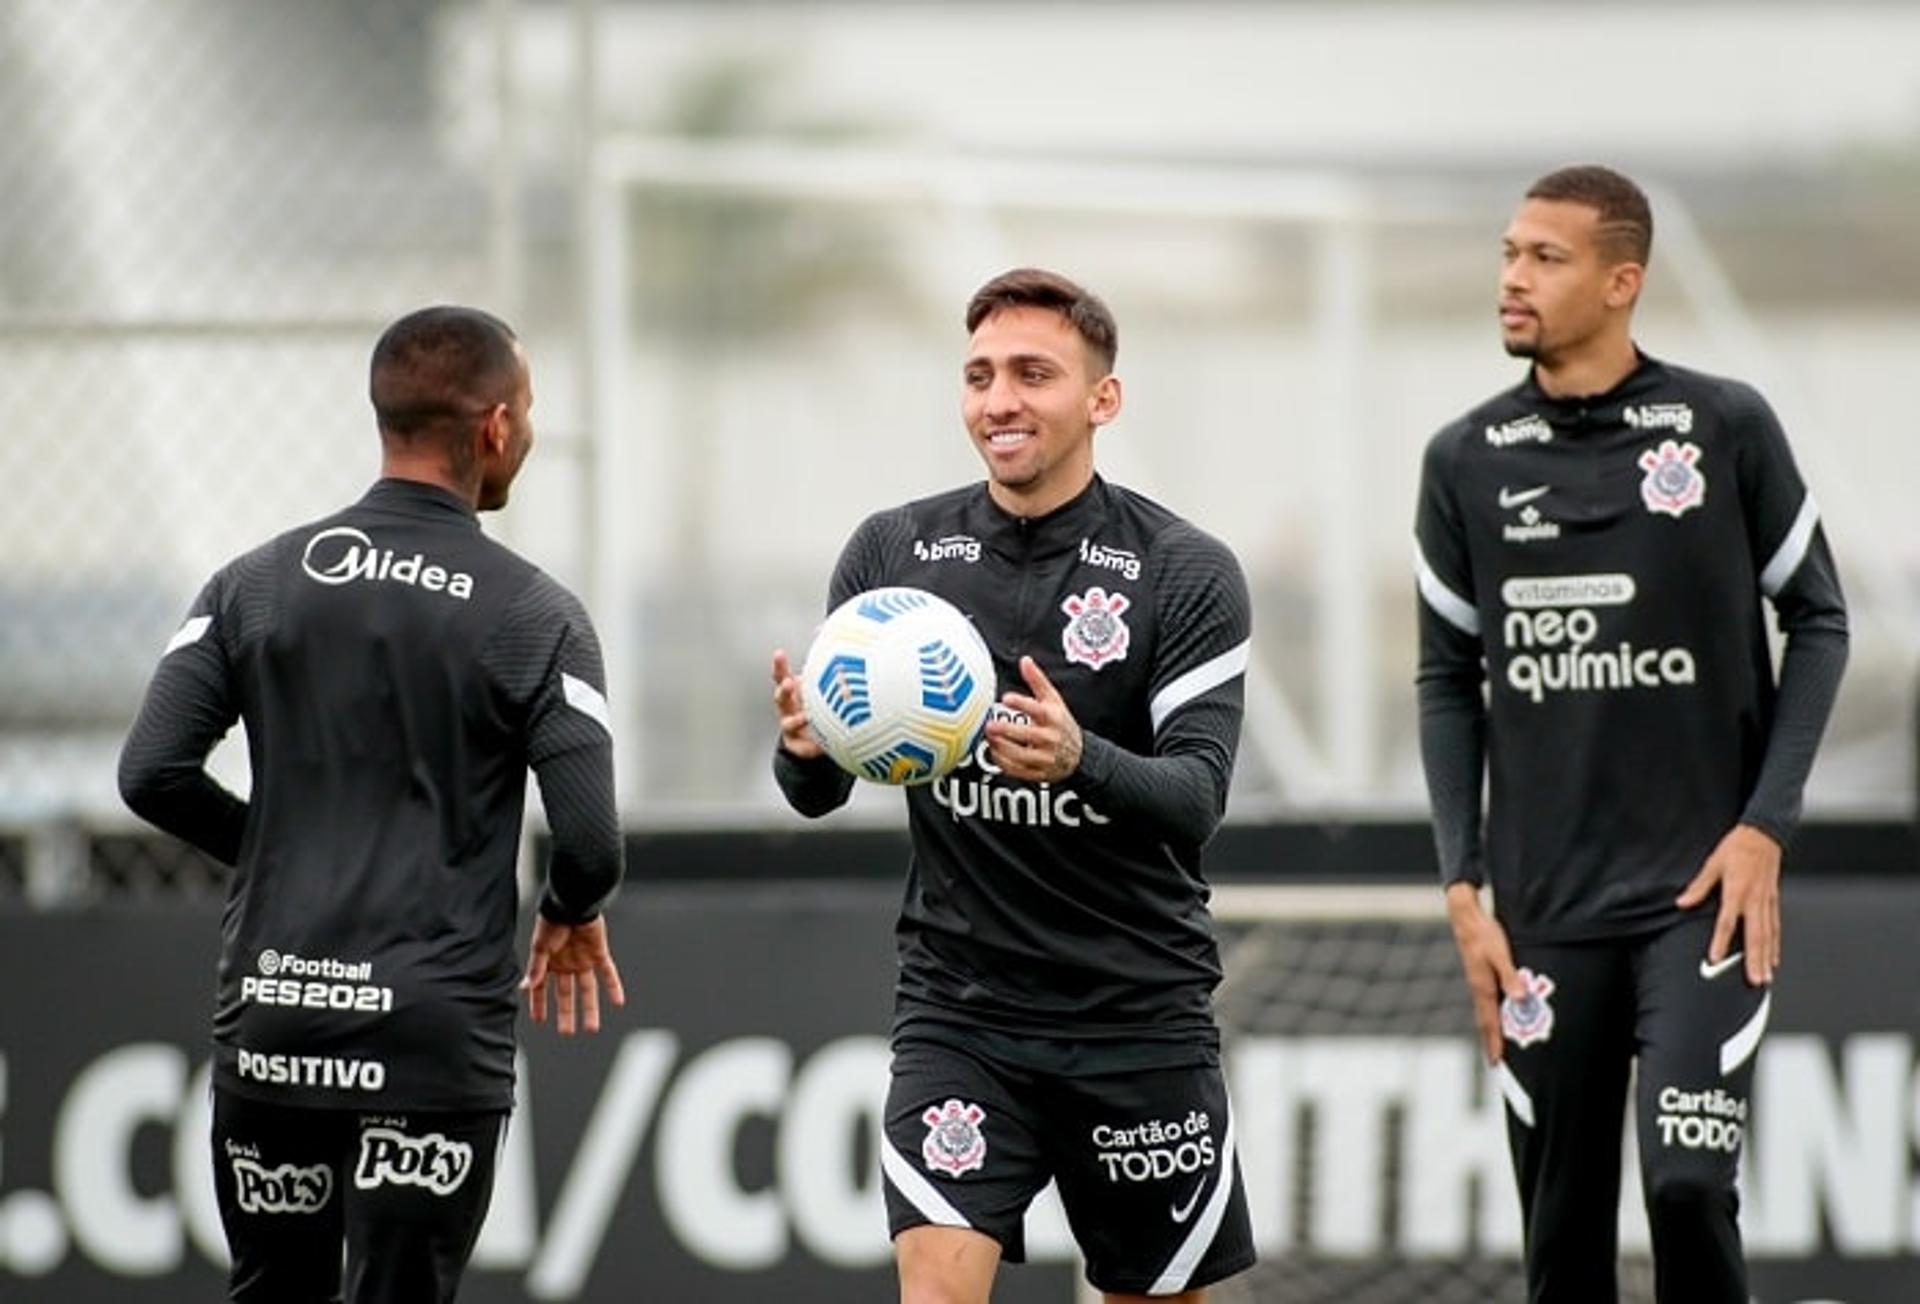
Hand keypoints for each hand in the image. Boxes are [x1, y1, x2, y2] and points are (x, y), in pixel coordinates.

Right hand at [521, 915, 624, 1034]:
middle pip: (567, 994)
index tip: (539, 1021)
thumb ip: (535, 969)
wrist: (572, 902)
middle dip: (566, 1014)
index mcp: (549, 962)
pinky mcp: (599, 953)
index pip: (542, 989)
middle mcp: (566, 963)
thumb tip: (524, 988)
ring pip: (587, 989)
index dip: (539, 1004)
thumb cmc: (552, 921)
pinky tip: (619, 1003)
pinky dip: (614, 987)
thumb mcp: (540, 948)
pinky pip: (608, 973)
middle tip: (566, 1033)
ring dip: (589, 1008)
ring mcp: (583, 959)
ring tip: (591, 1028)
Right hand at [771, 649, 824, 759]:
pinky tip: (820, 741)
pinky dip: (810, 742)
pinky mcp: (794, 743)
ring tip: (806, 717)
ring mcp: (789, 725)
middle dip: (784, 689)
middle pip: (780, 696)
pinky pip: (800, 744)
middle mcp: (787, 707)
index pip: (782, 676)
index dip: (779, 665)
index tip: (779, 654)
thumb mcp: (819, 690)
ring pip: (787, 722)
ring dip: (796, 719)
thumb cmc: (816, 706)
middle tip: (789, 684)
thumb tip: (849, 662)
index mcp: (792, 691)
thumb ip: (829, 679)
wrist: (812, 736)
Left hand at [984, 655, 1083, 782]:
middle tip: (990, 725)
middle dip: (1006, 731)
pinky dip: (1003, 763)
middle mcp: (1049, 738)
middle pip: (1027, 735)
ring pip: (1020, 756)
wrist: (1080, 755)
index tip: (1006, 698)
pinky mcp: (1039, 772)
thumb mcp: (1054, 700)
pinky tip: (995, 752)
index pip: (1038, 710)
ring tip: (990, 738)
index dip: (1021, 703)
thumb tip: (1025, 661)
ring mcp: (1044, 757)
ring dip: (1001, 748)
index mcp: (1052, 718)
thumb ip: (1038, 680)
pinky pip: (1017, 770)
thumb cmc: (1061, 724)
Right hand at [1446, 881, 1523, 1064]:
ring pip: (1484, 1012)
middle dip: (1490, 1042)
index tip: (1496, 1062)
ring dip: (1490, 1030)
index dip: (1494, 1042)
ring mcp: (1477, 982)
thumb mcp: (1501, 954)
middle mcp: (1478, 988)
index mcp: (1483, 987)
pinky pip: (1485, 1002)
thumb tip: (1520, 999)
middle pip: (1484, 1021)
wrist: (1465, 917)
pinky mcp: (1479, 975)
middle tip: (1494, 1062)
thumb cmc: (1484, 935)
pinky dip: (1490, 1015)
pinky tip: (1495, 1015)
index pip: (1489, 1022)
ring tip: (1495, 1045)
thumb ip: (1511, 977)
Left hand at [1675, 823, 1781, 985]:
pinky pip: (1775, 927)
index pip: (1727, 922)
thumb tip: (1682, 902)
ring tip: (1765, 978)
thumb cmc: (1738, 847)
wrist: (1764, 834)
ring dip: (1767, 958)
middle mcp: (1754, 899)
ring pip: (1768, 935)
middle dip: (1754, 960)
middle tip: (1754, 980)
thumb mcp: (1713, 863)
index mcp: (1737, 891)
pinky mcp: (1774, 901)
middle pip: (1754, 935)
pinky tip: (1774, 959)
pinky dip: (1775, 945)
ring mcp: (1767, 902)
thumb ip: (1698, 886)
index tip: (1716, 959)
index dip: (1720, 942)